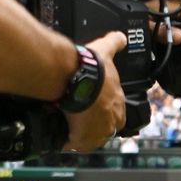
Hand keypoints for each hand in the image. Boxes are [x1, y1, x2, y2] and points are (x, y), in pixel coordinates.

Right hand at [63, 32, 128, 151]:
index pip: (116, 113)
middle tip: (80, 120)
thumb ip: (114, 43)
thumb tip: (120, 36)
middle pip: (105, 128)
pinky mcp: (82, 138)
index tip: (94, 108)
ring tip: (68, 129)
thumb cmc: (92, 67)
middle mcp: (111, 119)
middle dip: (94, 126)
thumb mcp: (105, 51)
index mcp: (117, 102)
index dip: (106, 112)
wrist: (77, 79)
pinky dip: (67, 141)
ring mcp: (98, 131)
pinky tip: (60, 136)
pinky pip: (75, 145)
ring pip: (91, 138)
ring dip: (81, 135)